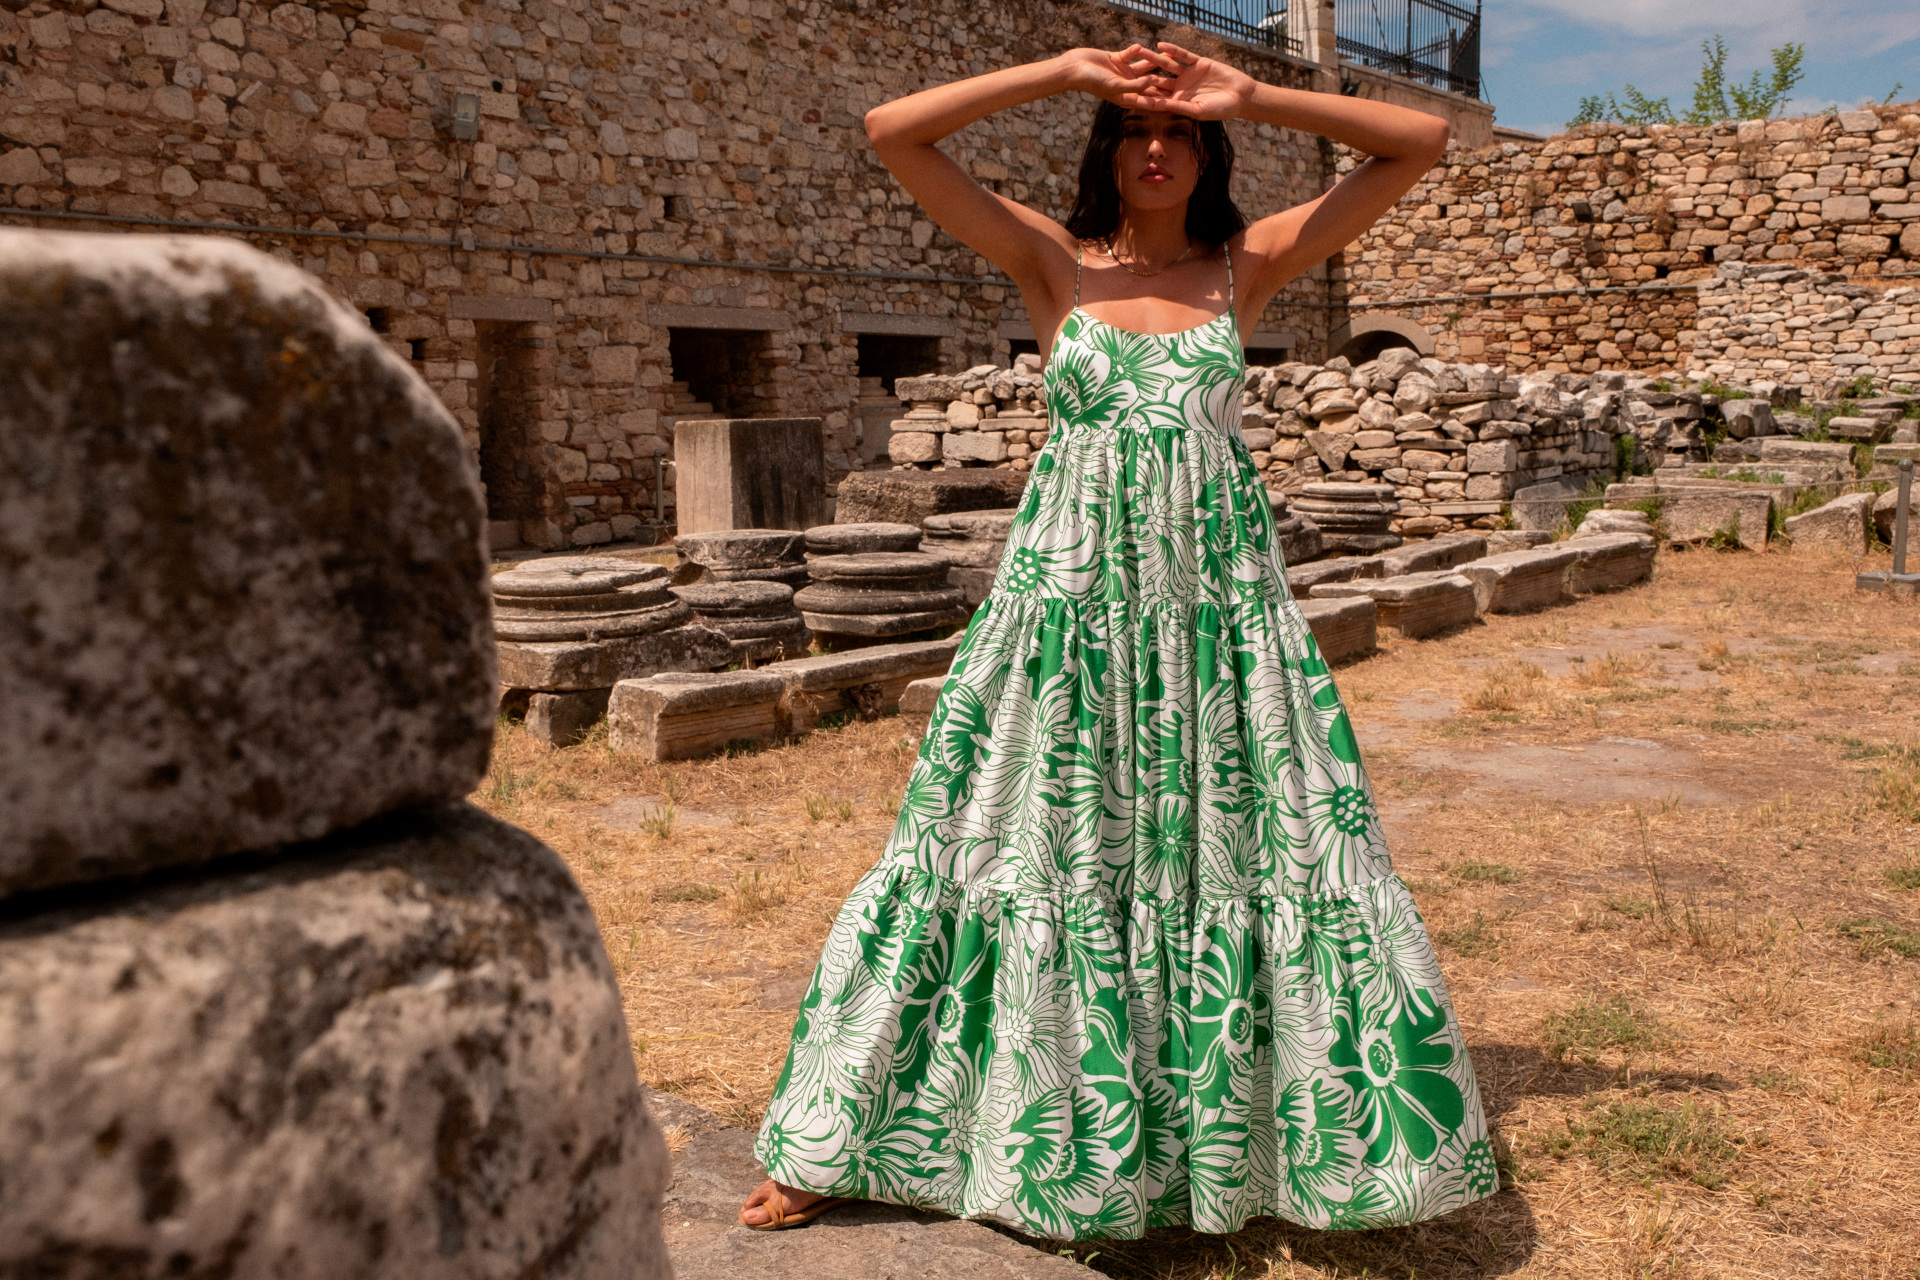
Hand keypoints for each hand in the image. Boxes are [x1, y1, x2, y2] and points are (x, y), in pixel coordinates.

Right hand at [1056, 45, 1167, 105]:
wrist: (1074, 69)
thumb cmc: (1093, 82)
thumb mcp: (1117, 86)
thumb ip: (1136, 85)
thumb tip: (1154, 81)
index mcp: (1126, 97)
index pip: (1148, 100)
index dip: (1162, 101)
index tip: (1178, 101)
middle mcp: (1126, 86)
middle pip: (1149, 84)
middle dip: (1163, 81)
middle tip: (1181, 78)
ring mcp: (1122, 72)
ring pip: (1142, 67)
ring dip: (1153, 62)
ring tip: (1167, 56)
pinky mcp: (1117, 59)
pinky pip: (1130, 54)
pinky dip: (1135, 51)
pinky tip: (1141, 46)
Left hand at [1118, 43, 1256, 120]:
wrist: (1240, 96)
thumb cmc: (1220, 109)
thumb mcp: (1197, 110)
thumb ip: (1178, 106)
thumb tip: (1158, 105)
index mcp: (1178, 102)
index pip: (1156, 99)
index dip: (1142, 97)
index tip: (1126, 95)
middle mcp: (1180, 88)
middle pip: (1157, 81)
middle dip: (1142, 76)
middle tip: (1125, 72)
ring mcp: (1188, 74)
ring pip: (1167, 65)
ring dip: (1154, 58)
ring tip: (1139, 51)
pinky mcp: (1197, 63)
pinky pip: (1182, 56)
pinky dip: (1173, 50)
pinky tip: (1161, 45)